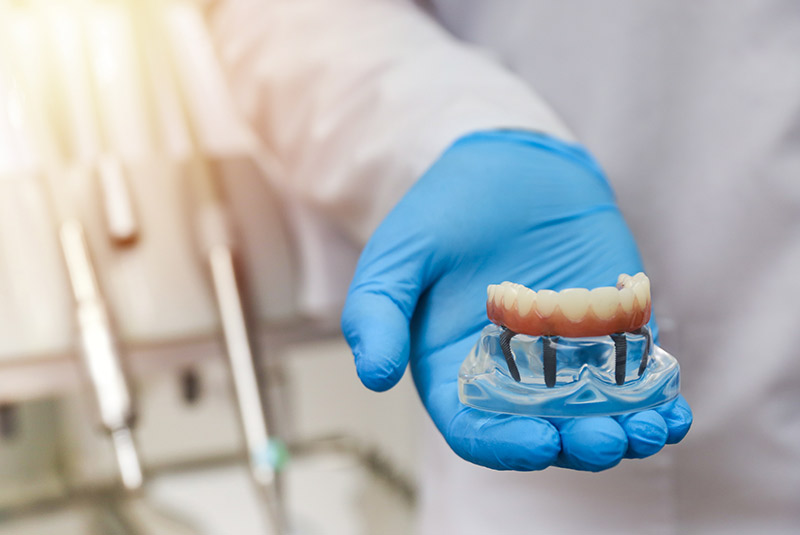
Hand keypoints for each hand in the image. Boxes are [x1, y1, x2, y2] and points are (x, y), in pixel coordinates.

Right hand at [341, 130, 691, 470]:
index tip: (540, 441)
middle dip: (577, 445)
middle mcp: (510, 376)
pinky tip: (674, 407)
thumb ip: (376, 311)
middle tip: (607, 438)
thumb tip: (374, 376)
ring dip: (625, 431)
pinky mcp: (608, 332)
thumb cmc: (445, 210)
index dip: (505, 446)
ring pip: (594, 414)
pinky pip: (633, 377)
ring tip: (652, 427)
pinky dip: (655, 399)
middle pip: (544, 432)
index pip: (477, 430)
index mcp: (454, 371)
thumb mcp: (399, 254)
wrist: (508, 163)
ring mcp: (564, 357)